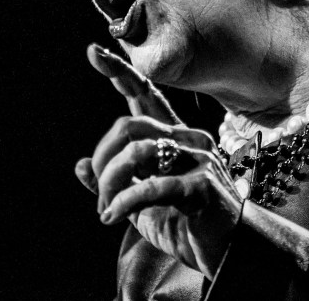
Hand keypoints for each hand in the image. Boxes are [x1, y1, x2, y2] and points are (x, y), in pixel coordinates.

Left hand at [74, 44, 242, 278]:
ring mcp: (198, 160)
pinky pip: (151, 185)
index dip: (120, 73)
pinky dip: (124, 201)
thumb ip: (115, 184)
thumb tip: (80, 165)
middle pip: (130, 124)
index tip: (94, 52)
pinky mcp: (201, 186)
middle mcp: (188, 140)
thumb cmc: (186, 226)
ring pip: (137, 151)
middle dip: (103, 158)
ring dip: (110, 183)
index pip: (146, 96)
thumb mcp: (140, 205)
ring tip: (106, 210)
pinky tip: (113, 217)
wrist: (228, 255)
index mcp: (174, 138)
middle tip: (99, 193)